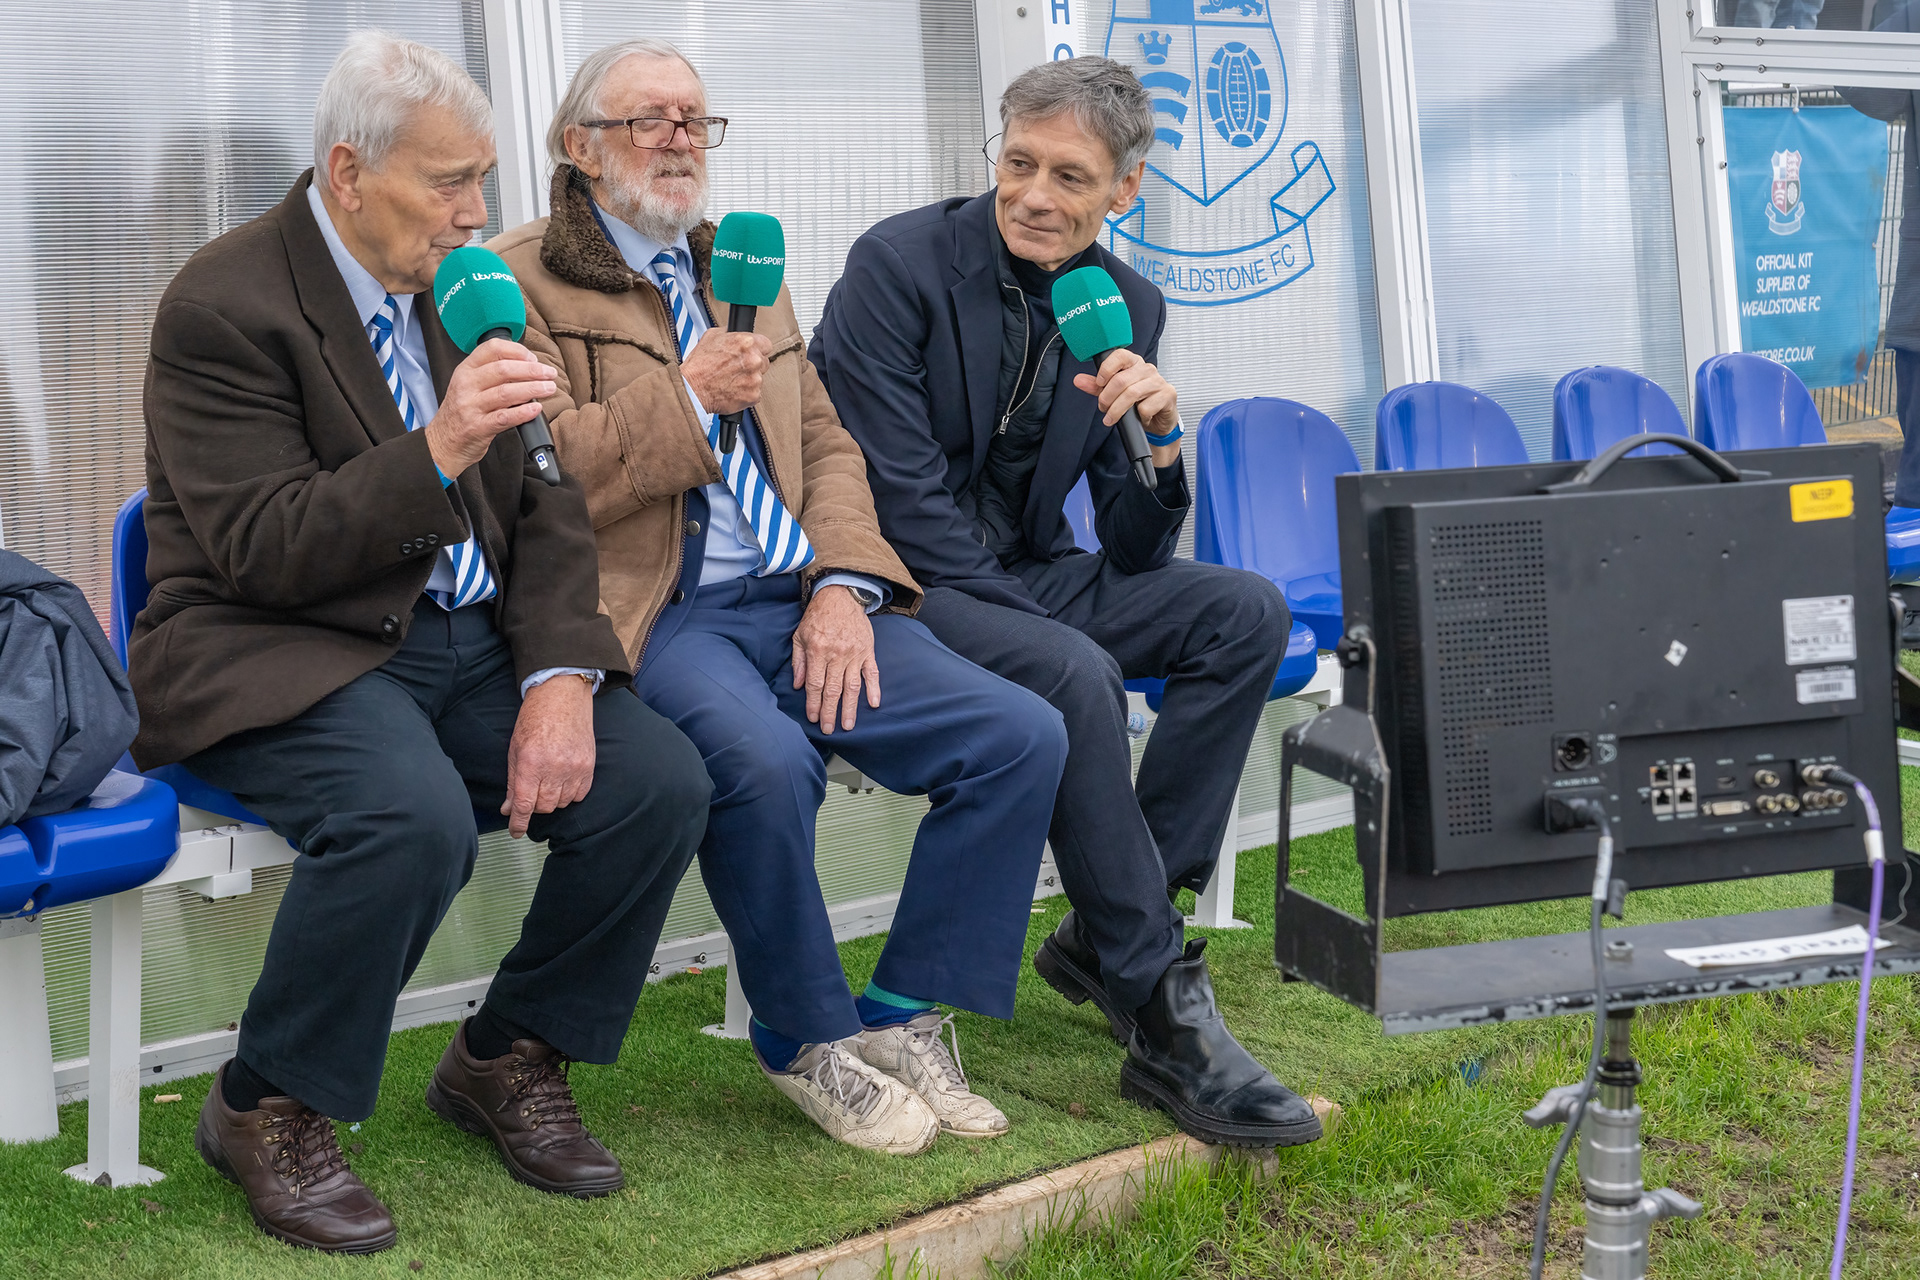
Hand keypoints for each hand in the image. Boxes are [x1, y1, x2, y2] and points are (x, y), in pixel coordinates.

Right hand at [422, 338, 555, 479]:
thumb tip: (528, 366)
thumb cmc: (462, 412)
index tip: (533, 358)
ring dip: (533, 389)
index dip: (517, 351)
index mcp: (465, 370)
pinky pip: (504, 417)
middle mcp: (466, 385)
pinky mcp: (478, 427)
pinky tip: (536, 409)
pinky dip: (523, 412)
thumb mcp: (469, 385)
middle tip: (549, 374)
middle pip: (504, 370)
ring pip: (506, 392)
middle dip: (532, 370)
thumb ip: (492, 374)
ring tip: (549, 388)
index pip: (492, 349)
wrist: (443, 442)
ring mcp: (470, 406)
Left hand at [501, 675, 595, 837]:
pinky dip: (569, 794)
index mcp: (531, 763)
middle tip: (531, 792)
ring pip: (561, 803)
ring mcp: (574, 768)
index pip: (525, 805)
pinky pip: (579, 795)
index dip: (519, 823)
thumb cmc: (535, 719)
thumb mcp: (515, 749)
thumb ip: (513, 781)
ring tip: (547, 782)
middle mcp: (554, 768)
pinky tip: (563, 782)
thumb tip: (509, 808)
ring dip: (551, 800)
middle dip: (534, 805)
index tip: (516, 831)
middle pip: (543, 806)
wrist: (562, 697)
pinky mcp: (589, 766)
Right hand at [681, 328, 773, 416]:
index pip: (766, 344)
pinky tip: (733, 389)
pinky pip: (755, 393)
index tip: (751, 354)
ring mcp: (755, 379)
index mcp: (746, 343)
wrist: (692, 389)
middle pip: (764, 361)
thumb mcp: (712, 336)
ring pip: (759, 378)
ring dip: (749, 379)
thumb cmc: (699, 365)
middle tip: (737, 368)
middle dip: (753, 365)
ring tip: (731, 379)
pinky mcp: (754, 395)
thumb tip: (739, 333)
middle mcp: (754, 360)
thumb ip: (731, 334)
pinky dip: (746, 393)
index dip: (757, 349)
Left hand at [791, 585, 880, 733]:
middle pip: (833, 690)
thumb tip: (798, 685)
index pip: (815, 684)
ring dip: (850, 707)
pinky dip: (874, 688)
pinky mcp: (868, 650)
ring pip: (852, 686)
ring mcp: (855, 653)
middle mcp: (837, 655)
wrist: (841, 595)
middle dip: (830, 712)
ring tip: (849, 725)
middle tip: (829, 730)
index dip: (814, 704)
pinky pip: (872, 672)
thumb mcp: (800, 635)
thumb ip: (799, 661)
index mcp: (818, 651)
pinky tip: (874, 703)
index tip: (813, 718)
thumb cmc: (817, 616)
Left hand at [1073, 350, 1181, 467]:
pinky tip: (1139, 417)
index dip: (1106, 369)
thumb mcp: (1114, 394)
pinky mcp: (1168, 395)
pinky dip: (1139, 416)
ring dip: (1117, 409)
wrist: (1158, 420)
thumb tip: (1078, 380)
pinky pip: (1146, 407)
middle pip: (1121, 379)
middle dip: (1107, 397)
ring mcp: (1159, 381)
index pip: (1120, 356)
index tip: (1099, 383)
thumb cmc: (1138, 403)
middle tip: (1103, 408)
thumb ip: (1097, 387)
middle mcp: (1147, 369)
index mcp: (1133, 363)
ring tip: (1111, 417)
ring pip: (1132, 393)